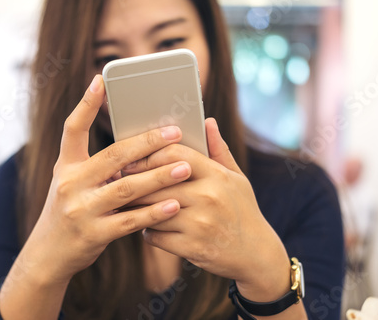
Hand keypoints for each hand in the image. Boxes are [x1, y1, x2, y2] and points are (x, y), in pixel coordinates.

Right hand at [20, 75, 192, 284]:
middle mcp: (70, 183)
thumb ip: (96, 166)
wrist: (47, 254)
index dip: (86, 104)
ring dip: (159, 177)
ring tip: (185, 168)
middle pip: (113, 155)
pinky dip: (154, 213)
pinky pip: (130, 220)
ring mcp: (81, 209)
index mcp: (66, 166)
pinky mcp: (93, 234)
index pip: (73, 129)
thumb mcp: (72, 184)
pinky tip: (174, 205)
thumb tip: (136, 148)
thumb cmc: (69, 211)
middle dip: (147, 142)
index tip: (100, 80)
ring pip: (127, 187)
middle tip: (175, 133)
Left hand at [122, 118, 290, 300]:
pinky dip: (148, 231)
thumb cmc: (243, 211)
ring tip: (131, 204)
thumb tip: (207, 121)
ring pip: (152, 210)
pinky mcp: (191, 247)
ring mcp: (199, 224)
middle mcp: (208, 197)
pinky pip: (155, 236)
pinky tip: (149, 227)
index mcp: (217, 175)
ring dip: (138, 208)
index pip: (174, 154)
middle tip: (120, 181)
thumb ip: (219, 150)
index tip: (134, 159)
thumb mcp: (237, 178)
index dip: (149, 154)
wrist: (257, 255)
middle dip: (135, 182)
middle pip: (157, 182)